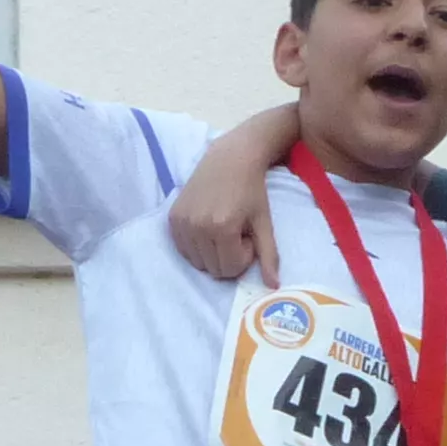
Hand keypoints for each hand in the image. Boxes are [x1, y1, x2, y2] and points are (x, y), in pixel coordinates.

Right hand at [167, 127, 287, 284]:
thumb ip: (268, 255)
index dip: (243, 256)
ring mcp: (182, 223)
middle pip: (213, 269)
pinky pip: (183, 250)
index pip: (230, 268)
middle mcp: (198, 227)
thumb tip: (273, 286)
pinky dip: (197, 246)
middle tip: (236, 231)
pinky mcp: (173, 218)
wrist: (230, 159)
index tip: (247, 235)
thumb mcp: (264, 222)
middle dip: (228, 256)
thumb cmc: (251, 190)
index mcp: (221, 228)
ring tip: (222, 227)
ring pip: (197, 262)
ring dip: (213, 252)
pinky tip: (207, 225)